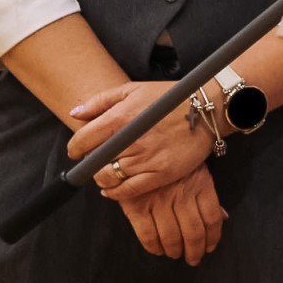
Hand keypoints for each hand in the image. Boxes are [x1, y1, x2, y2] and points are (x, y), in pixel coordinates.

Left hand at [69, 80, 213, 198]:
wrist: (208, 110)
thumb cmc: (170, 98)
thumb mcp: (134, 89)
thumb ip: (101, 100)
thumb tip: (75, 113)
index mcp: (121, 117)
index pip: (82, 140)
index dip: (75, 148)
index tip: (78, 150)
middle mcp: (130, 140)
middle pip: (93, 162)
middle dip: (90, 162)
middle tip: (96, 160)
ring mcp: (145, 158)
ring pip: (108, 178)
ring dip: (102, 177)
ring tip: (107, 172)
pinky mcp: (160, 173)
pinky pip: (128, 191)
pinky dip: (116, 193)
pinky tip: (114, 188)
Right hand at [115, 165, 225, 264]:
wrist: (139, 143)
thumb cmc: (173, 159)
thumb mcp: (196, 169)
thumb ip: (207, 194)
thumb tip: (223, 218)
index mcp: (200, 184)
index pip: (212, 218)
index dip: (213, 237)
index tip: (209, 247)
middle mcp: (181, 195)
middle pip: (194, 232)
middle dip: (195, 250)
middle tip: (193, 258)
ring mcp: (158, 201)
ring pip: (171, 236)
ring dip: (175, 250)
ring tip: (175, 253)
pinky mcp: (136, 206)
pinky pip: (147, 234)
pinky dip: (153, 246)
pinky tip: (158, 249)